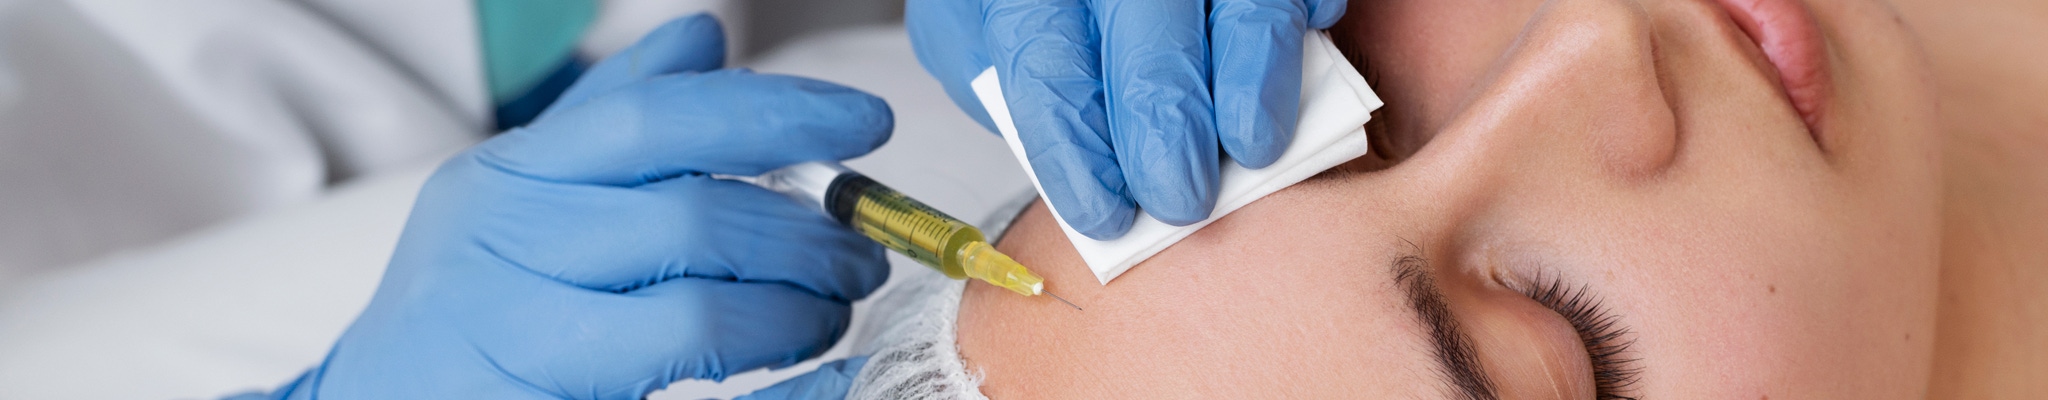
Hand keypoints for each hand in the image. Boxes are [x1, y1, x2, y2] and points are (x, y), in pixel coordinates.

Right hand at [268, 14, 890, 398]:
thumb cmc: (462, 307)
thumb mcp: (518, 195)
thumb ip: (610, 118)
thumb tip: (703, 38)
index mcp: (507, 178)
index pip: (655, 120)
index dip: (775, 113)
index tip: (866, 123)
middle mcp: (501, 249)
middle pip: (691, 221)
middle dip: (803, 238)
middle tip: (859, 254)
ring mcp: (511, 340)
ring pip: (694, 317)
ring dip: (791, 313)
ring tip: (827, 314)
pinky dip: (776, 392)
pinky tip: (816, 376)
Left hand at [907, 0, 1345, 239]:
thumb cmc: (1036, 3)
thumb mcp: (977, 27)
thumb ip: (1014, 82)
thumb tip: (1075, 159)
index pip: (1045, 59)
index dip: (1075, 143)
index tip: (1104, 214)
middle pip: (1141, 16)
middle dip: (1165, 117)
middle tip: (1179, 199)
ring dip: (1251, 75)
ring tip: (1252, 150)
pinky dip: (1308, 8)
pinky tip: (1310, 42)